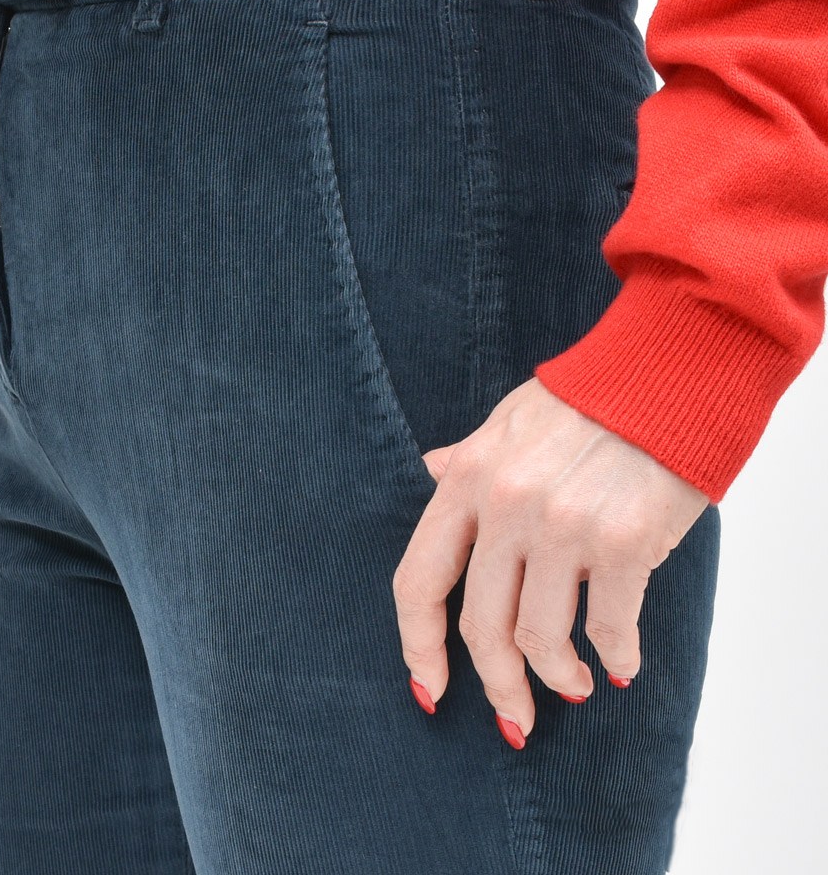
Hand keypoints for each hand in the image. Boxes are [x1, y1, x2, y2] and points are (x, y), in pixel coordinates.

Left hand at [394, 377, 709, 747]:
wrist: (669, 372)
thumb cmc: (587, 397)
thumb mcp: (508, 420)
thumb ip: (468, 460)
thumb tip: (431, 470)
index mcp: (468, 479)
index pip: (419, 580)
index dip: (417, 646)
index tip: (430, 688)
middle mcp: (506, 506)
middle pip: (480, 625)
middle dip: (496, 684)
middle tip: (514, 715)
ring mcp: (563, 526)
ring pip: (540, 638)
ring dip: (556, 677)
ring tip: (572, 685)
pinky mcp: (624, 541)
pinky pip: (608, 629)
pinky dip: (615, 658)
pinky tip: (622, 664)